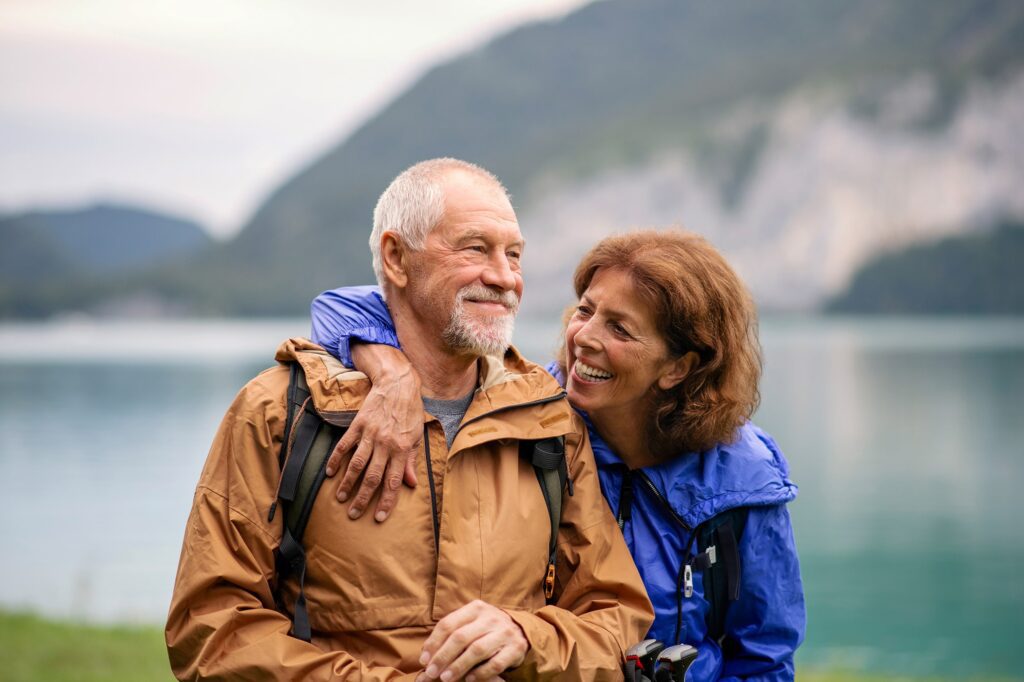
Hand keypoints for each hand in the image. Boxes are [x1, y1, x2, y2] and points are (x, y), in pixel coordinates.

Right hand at [324, 344, 421, 521]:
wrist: (398, 384)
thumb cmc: (410, 412)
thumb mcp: (417, 436)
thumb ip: (412, 461)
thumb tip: (411, 484)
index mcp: (403, 450)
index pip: (394, 482)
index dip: (386, 502)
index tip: (378, 517)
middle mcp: (386, 445)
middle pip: (372, 478)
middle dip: (363, 499)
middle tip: (353, 514)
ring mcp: (370, 435)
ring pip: (356, 464)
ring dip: (347, 483)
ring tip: (339, 498)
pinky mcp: (358, 425)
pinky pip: (345, 445)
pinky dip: (336, 459)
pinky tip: (329, 472)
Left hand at [416, 600, 528, 681]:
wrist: (521, 630)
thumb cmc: (486, 629)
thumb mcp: (470, 623)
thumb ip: (450, 635)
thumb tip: (426, 655)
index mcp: (475, 608)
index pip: (449, 624)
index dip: (434, 642)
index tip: (424, 660)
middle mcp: (491, 618)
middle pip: (461, 637)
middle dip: (443, 656)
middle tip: (431, 672)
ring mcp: (505, 632)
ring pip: (477, 650)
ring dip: (458, 666)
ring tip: (445, 678)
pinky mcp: (516, 648)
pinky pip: (496, 663)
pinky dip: (481, 673)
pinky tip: (470, 679)